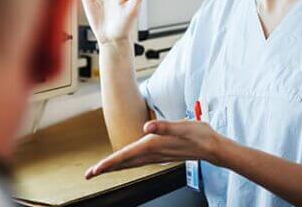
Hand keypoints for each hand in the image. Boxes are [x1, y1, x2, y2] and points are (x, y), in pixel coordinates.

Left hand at [84, 119, 225, 178]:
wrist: (212, 147)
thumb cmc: (199, 135)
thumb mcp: (183, 126)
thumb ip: (164, 126)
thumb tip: (147, 126)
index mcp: (154, 145)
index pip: (126, 156)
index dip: (109, 163)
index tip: (95, 171)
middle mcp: (153, 153)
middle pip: (124, 163)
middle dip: (106, 168)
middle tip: (89, 175)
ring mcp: (157, 156)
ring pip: (130, 164)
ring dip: (115, 167)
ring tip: (101, 170)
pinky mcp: (161, 155)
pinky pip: (138, 162)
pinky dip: (127, 163)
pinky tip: (126, 163)